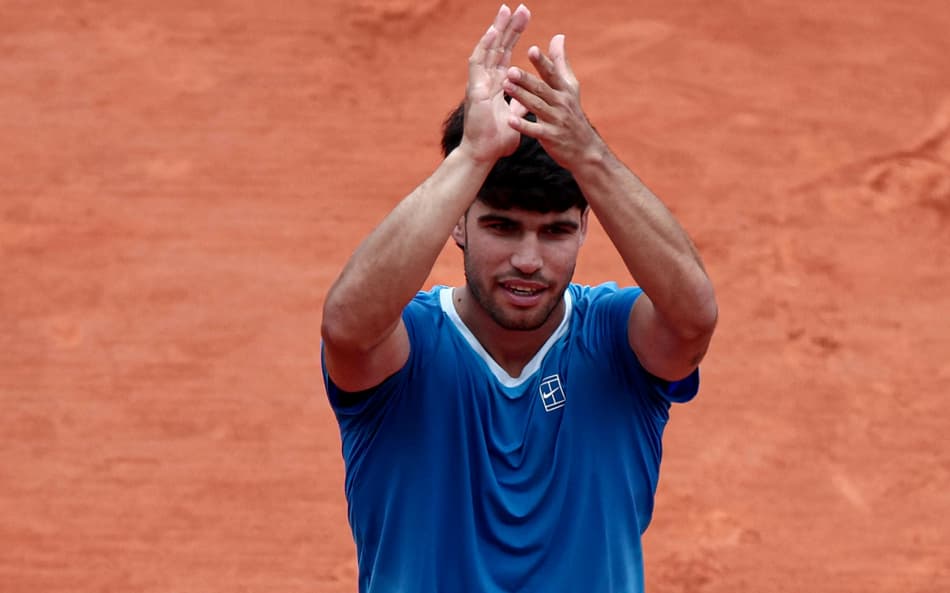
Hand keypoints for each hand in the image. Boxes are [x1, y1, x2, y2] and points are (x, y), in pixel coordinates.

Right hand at [460, 4, 531, 163]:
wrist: (484, 154)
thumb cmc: (497, 140)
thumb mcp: (514, 117)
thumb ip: (520, 104)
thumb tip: (527, 98)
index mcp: (496, 84)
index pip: (506, 53)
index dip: (515, 35)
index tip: (525, 17)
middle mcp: (487, 79)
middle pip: (498, 46)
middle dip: (509, 26)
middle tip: (520, 7)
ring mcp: (479, 82)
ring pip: (488, 49)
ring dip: (497, 29)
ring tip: (506, 10)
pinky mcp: (475, 89)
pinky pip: (478, 63)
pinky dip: (485, 46)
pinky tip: (493, 31)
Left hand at [502, 35, 601, 168]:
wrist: (585, 149)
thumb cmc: (572, 114)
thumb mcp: (570, 87)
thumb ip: (561, 63)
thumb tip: (558, 36)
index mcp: (564, 90)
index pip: (552, 73)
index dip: (542, 62)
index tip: (532, 50)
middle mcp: (561, 103)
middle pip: (542, 89)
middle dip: (526, 79)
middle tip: (510, 70)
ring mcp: (556, 121)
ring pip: (537, 107)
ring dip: (521, 97)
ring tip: (505, 86)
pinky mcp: (550, 137)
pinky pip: (535, 130)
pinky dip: (523, 125)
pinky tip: (509, 120)